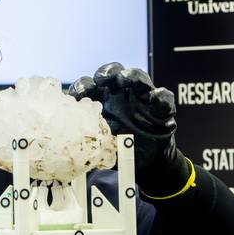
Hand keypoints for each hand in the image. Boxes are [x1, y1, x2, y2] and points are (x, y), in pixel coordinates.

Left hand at [68, 63, 189, 195]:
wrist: (146, 163)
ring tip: (125, 79)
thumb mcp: (100, 145)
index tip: (82, 92)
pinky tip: (156, 99)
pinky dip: (161, 97)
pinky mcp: (161, 109)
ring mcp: (142, 99)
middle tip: (102, 79)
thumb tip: (70, 140)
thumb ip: (88, 139)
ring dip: (132, 76)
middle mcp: (122, 95)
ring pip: (139, 78)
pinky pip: (163, 98)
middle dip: (107, 72)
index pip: (90, 86)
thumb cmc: (120, 149)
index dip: (84, 85)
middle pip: (114, 72)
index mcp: (103, 101)